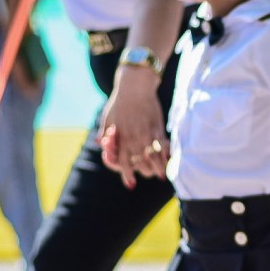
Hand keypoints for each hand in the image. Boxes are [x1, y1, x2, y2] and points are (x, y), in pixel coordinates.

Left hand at [99, 67, 168, 188]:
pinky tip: (171, 159)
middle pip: (139, 161)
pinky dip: (166, 153)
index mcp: (119, 137)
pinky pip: (162, 144)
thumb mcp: (107, 117)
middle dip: (145, 172)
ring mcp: (145, 133)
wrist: (134, 86)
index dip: (126, 173)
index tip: (131, 184)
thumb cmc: (119, 101)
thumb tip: (98, 143)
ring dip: (158, 167)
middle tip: (151, 177)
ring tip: (163, 176)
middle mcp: (132, 138)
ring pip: (152, 155)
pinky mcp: (156, 127)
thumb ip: (104, 132)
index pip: (121, 160)